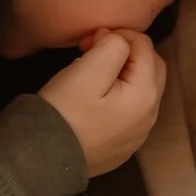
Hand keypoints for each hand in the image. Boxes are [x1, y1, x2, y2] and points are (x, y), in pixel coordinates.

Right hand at [39, 28, 167, 175]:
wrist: (44, 160)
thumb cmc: (66, 111)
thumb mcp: (87, 70)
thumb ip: (111, 47)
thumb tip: (116, 39)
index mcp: (146, 94)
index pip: (144, 46)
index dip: (117, 35)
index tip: (89, 41)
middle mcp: (150, 115)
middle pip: (151, 66)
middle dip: (126, 52)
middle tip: (93, 51)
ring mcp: (139, 134)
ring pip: (142, 89)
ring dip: (123, 73)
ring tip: (91, 73)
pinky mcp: (124, 145)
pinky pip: (130, 110)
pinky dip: (120, 94)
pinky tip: (95, 99)